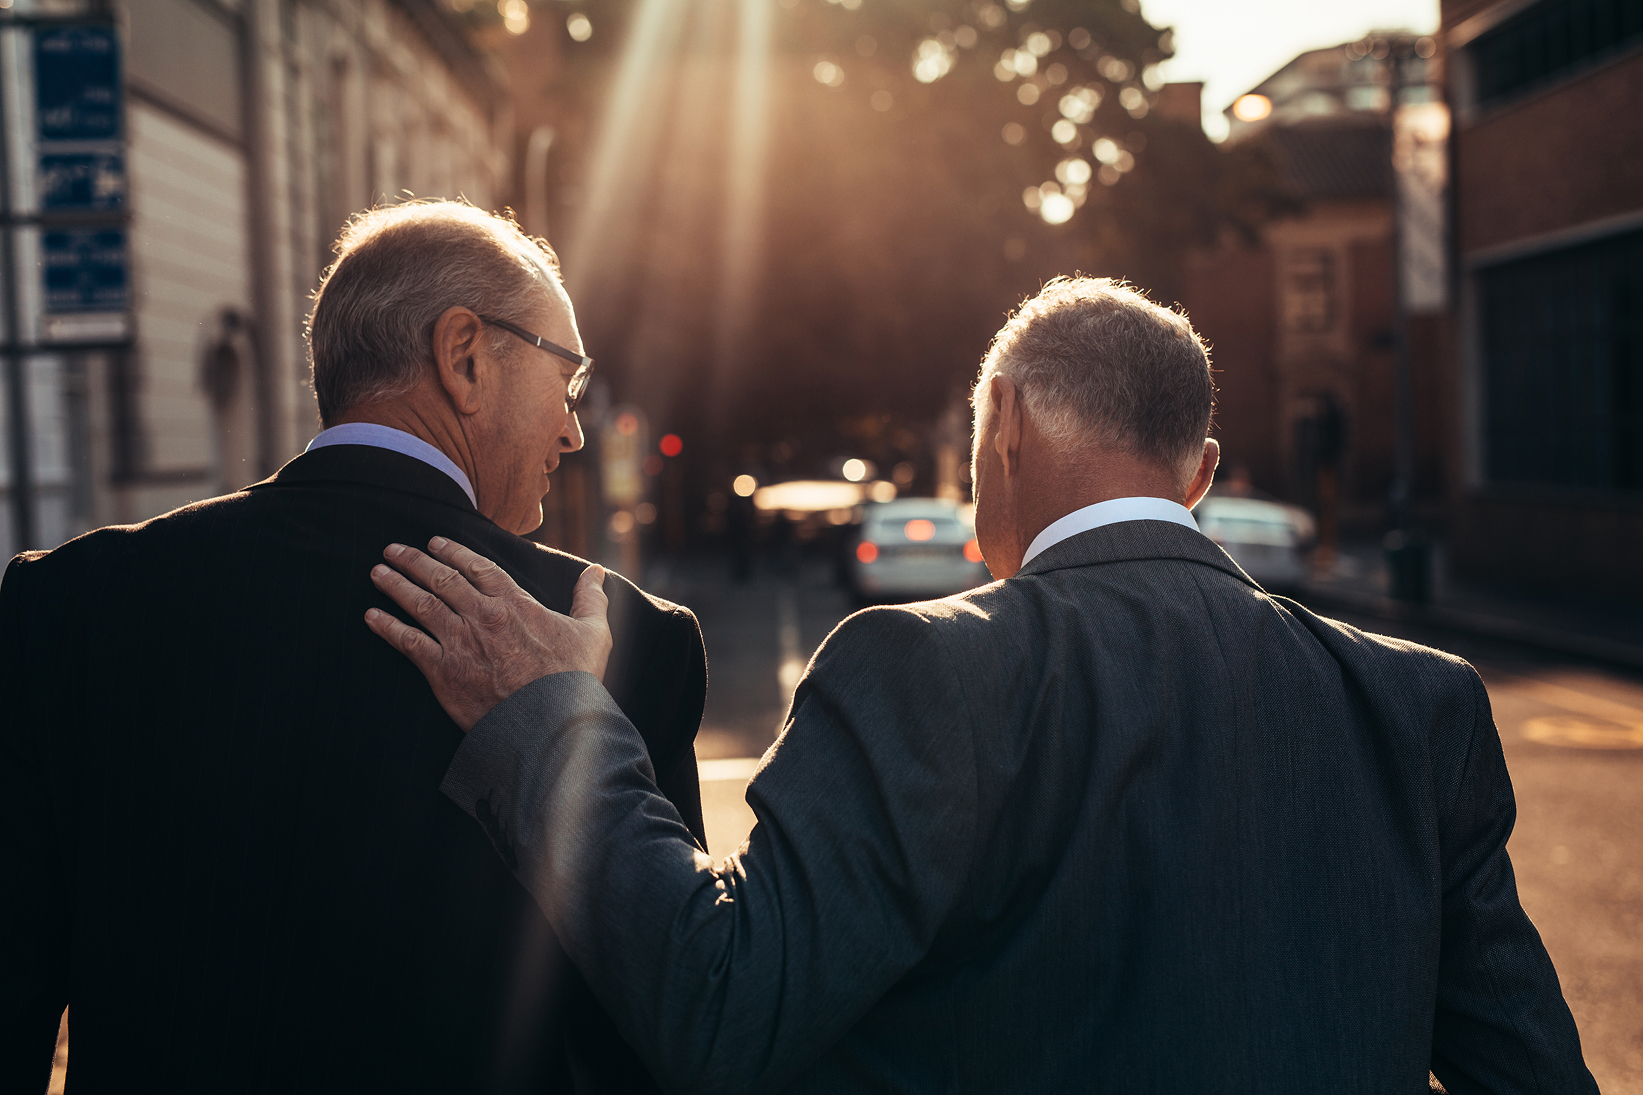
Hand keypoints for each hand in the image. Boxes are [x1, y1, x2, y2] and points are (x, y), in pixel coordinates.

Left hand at [364, 536, 611, 731]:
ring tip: (377, 572)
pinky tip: (371, 616)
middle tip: (392, 550)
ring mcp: (460, 641)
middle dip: (414, 561)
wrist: (550, 722)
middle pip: (441, 579)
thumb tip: (598, 571)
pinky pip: (408, 642)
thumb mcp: (593, 632)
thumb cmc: (574, 679)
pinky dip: (387, 627)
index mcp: (514, 602)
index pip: (476, 566)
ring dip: (395, 585)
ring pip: (420, 603)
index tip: (434, 543)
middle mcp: (482, 615)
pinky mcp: (443, 671)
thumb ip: (590, 598)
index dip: (452, 551)